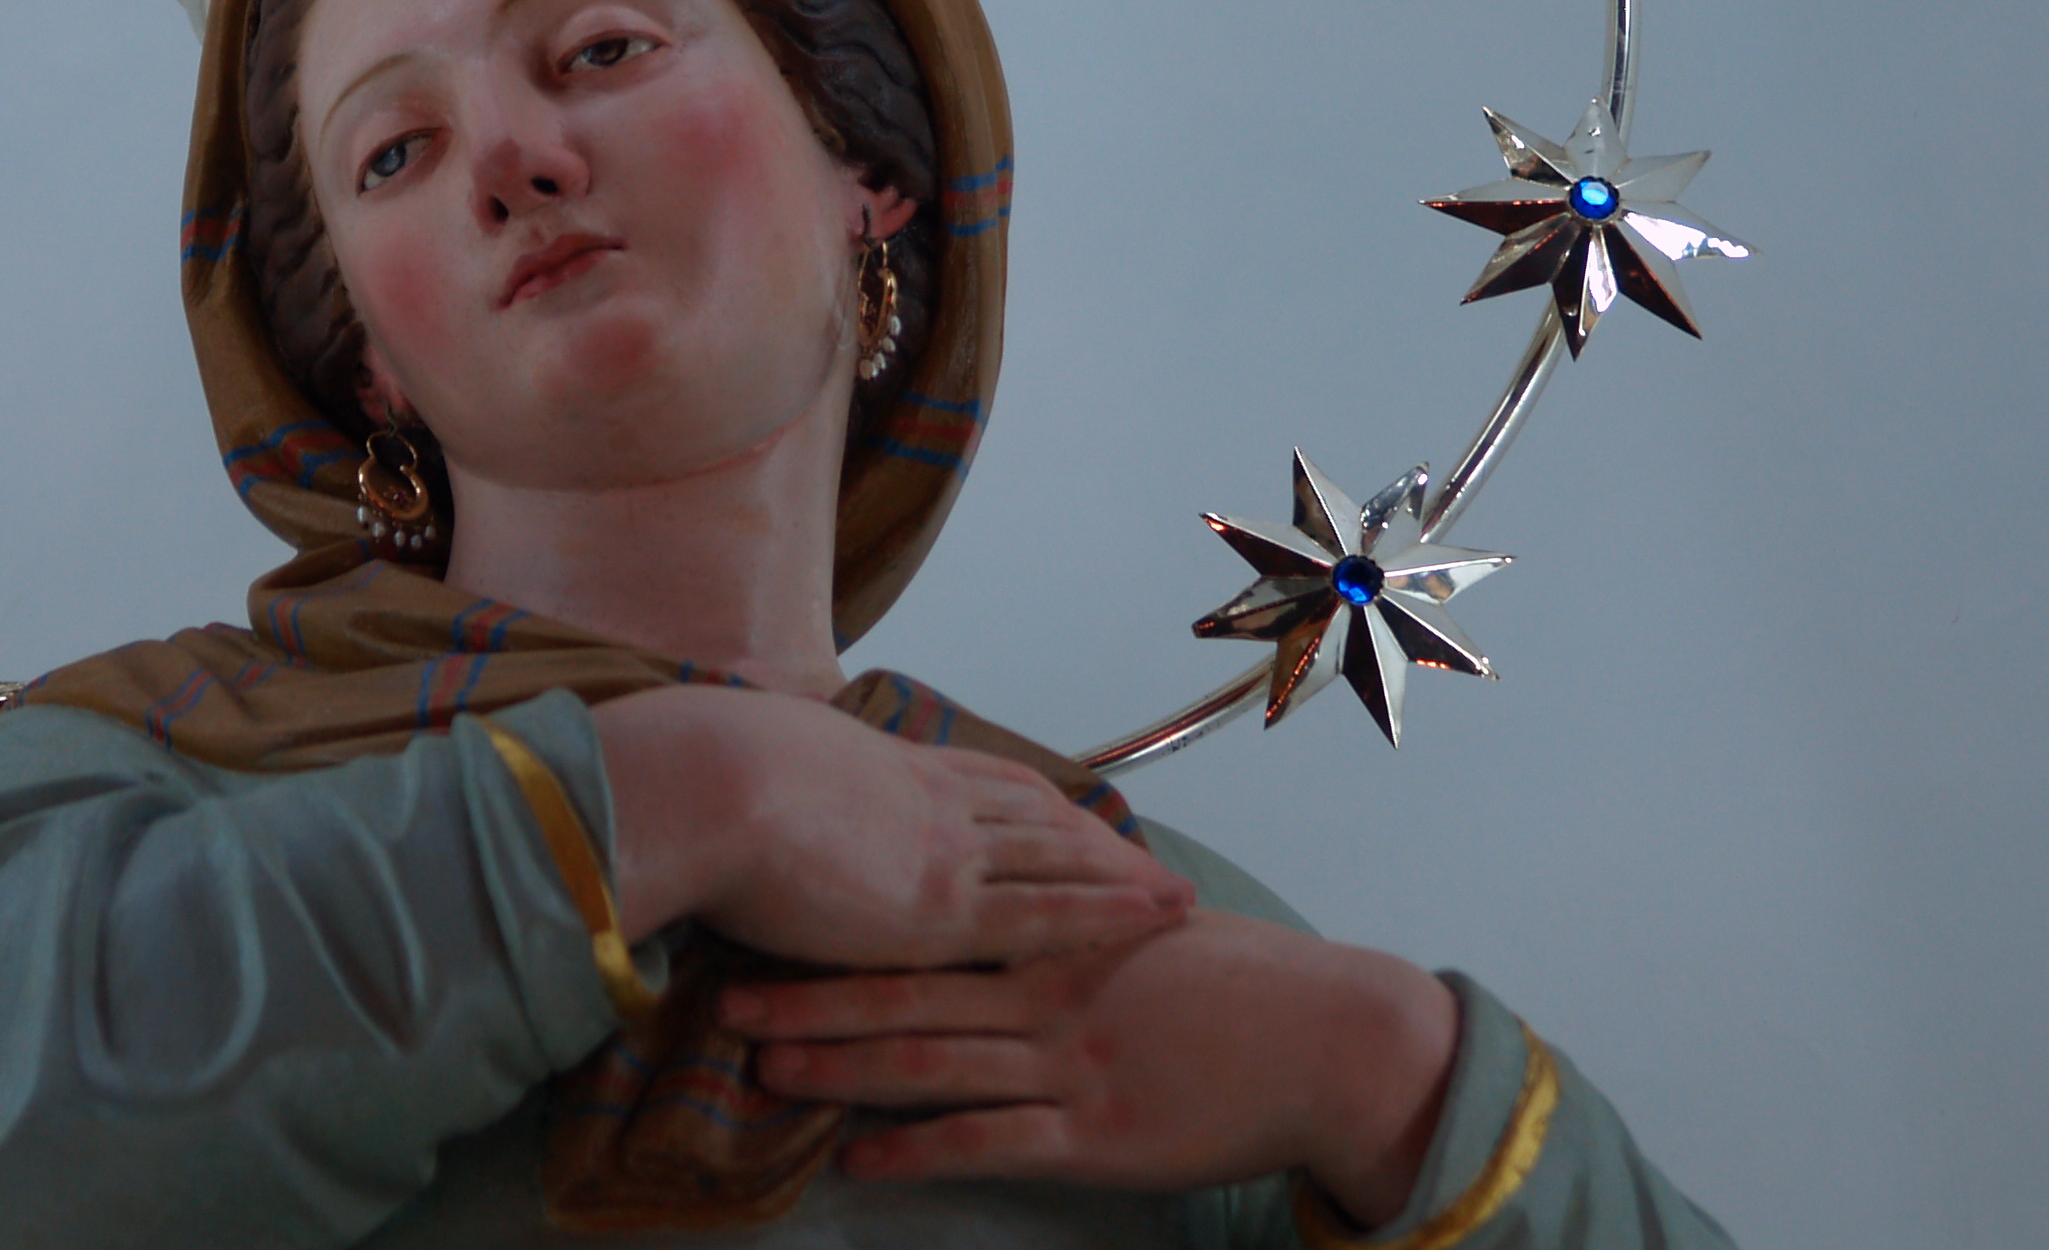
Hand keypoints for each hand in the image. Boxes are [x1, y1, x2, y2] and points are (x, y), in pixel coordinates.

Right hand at [591, 686, 1190, 971]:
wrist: (705, 783)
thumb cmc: (702, 768)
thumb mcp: (747, 750)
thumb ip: (764, 768)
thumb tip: (732, 752)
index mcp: (881, 764)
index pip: (975, 781)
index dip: (1024, 799)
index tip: (1058, 811)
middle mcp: (930, 798)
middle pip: (1033, 814)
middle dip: (1088, 838)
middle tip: (1137, 858)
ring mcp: (947, 849)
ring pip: (1060, 857)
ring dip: (1120, 872)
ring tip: (1171, 893)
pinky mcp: (945, 909)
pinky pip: (1052, 912)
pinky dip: (1114, 911)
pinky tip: (1160, 915)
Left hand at [723, 909, 1460, 1226]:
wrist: (1320, 1038)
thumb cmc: (1228, 981)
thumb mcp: (1138, 927)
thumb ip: (1064, 912)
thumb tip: (1000, 888)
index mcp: (1051, 937)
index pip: (928, 926)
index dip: (845, 927)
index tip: (770, 917)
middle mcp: (1044, 994)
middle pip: (907, 991)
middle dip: (812, 999)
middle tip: (728, 1003)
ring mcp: (1065, 1064)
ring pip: (930, 1063)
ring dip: (841, 1070)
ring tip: (766, 1075)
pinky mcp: (1092, 1135)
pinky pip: (988, 1143)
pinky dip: (916, 1150)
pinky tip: (858, 1160)